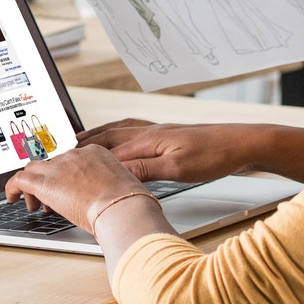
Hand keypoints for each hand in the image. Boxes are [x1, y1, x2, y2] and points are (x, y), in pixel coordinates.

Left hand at [7, 145, 145, 229]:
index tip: (66, 190)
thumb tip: (107, 200)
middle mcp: (75, 155)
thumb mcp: (122, 187)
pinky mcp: (45, 182)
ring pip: (33, 168)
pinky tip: (11, 198)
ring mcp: (59, 167)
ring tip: (32, 203)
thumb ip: (109, 188)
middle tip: (49, 200)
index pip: (70, 160)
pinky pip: (19, 180)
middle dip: (48, 181)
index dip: (64, 176)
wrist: (123, 206)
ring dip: (31, 186)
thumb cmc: (129, 203)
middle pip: (51, 163)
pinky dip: (12, 187)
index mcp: (95, 152)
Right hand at [80, 119, 255, 183]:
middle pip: (108, 134)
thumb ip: (145, 170)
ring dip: (98, 135)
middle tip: (61, 148)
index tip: (63, 164)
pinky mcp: (169, 136)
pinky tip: (121, 141)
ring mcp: (159, 132)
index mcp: (148, 139)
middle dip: (83, 142)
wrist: (243, 143)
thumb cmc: (215, 155)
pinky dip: (118, 135)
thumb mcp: (178, 168)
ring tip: (81, 141)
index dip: (83, 157)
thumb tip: (114, 173)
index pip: (107, 149)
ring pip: (119, 130)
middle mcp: (150, 131)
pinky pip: (133, 131)